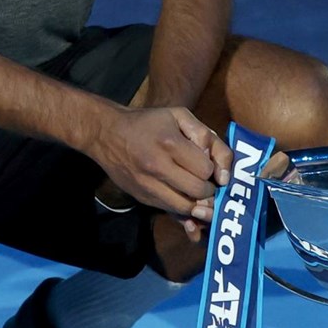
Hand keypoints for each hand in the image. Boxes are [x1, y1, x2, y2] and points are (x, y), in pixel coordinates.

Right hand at [85, 106, 231, 232]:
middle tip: (207, 182)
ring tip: (197, 192)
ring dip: (197, 203)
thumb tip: (220, 169)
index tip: (208, 165)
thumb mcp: (179, 115)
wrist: (107, 134)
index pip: (206, 170)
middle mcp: (158, 167)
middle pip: (198, 192)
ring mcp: (148, 186)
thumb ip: (206, 136)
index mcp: (170, 144)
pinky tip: (184, 199)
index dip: (213, 169)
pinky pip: (170, 212)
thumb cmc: (148, 123)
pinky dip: (182, 209)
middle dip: (209, 189)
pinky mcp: (142, 198)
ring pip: (185, 208)